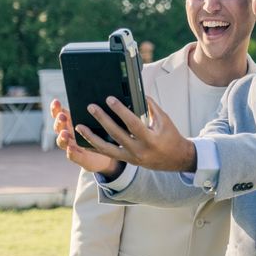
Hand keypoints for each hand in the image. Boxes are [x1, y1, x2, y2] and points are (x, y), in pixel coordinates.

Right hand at [50, 99, 122, 176]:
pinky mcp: (80, 158)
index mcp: (73, 123)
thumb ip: (99, 111)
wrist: (111, 153)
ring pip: (62, 142)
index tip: (55, 102)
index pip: (61, 114)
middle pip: (59, 127)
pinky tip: (71, 148)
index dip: (56, 109)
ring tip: (64, 133)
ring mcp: (73, 146)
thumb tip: (103, 95)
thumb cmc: (105, 133)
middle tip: (62, 116)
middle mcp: (70, 134)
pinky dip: (71, 152)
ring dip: (62, 137)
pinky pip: (73, 156)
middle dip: (59, 122)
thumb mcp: (102, 120)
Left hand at [75, 96, 196, 171]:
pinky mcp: (127, 161)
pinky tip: (84, 141)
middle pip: (116, 134)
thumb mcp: (164, 120)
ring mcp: (132, 158)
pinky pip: (108, 154)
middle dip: (103, 119)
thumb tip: (138, 94)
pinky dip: (95, 148)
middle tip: (91, 107)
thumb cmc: (171, 136)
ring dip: (92, 137)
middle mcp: (139, 151)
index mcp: (151, 139)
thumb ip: (151, 106)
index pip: (133, 123)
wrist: (176, 159)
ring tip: (80, 126)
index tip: (109, 99)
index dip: (120, 110)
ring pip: (107, 149)